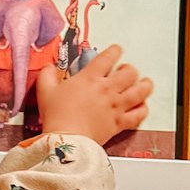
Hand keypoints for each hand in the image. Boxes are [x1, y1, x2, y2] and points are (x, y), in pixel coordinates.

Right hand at [36, 47, 152, 149]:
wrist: (66, 139)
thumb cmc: (56, 116)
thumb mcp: (45, 91)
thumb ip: (47, 75)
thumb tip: (48, 67)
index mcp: (90, 78)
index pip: (108, 57)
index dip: (115, 50)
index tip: (116, 50)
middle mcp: (107, 89)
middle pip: (130, 72)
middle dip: (130, 68)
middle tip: (126, 70)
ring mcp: (115, 106)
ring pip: (140, 91)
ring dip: (145, 85)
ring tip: (144, 83)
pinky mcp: (119, 122)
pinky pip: (138, 114)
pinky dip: (143, 109)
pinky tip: (141, 106)